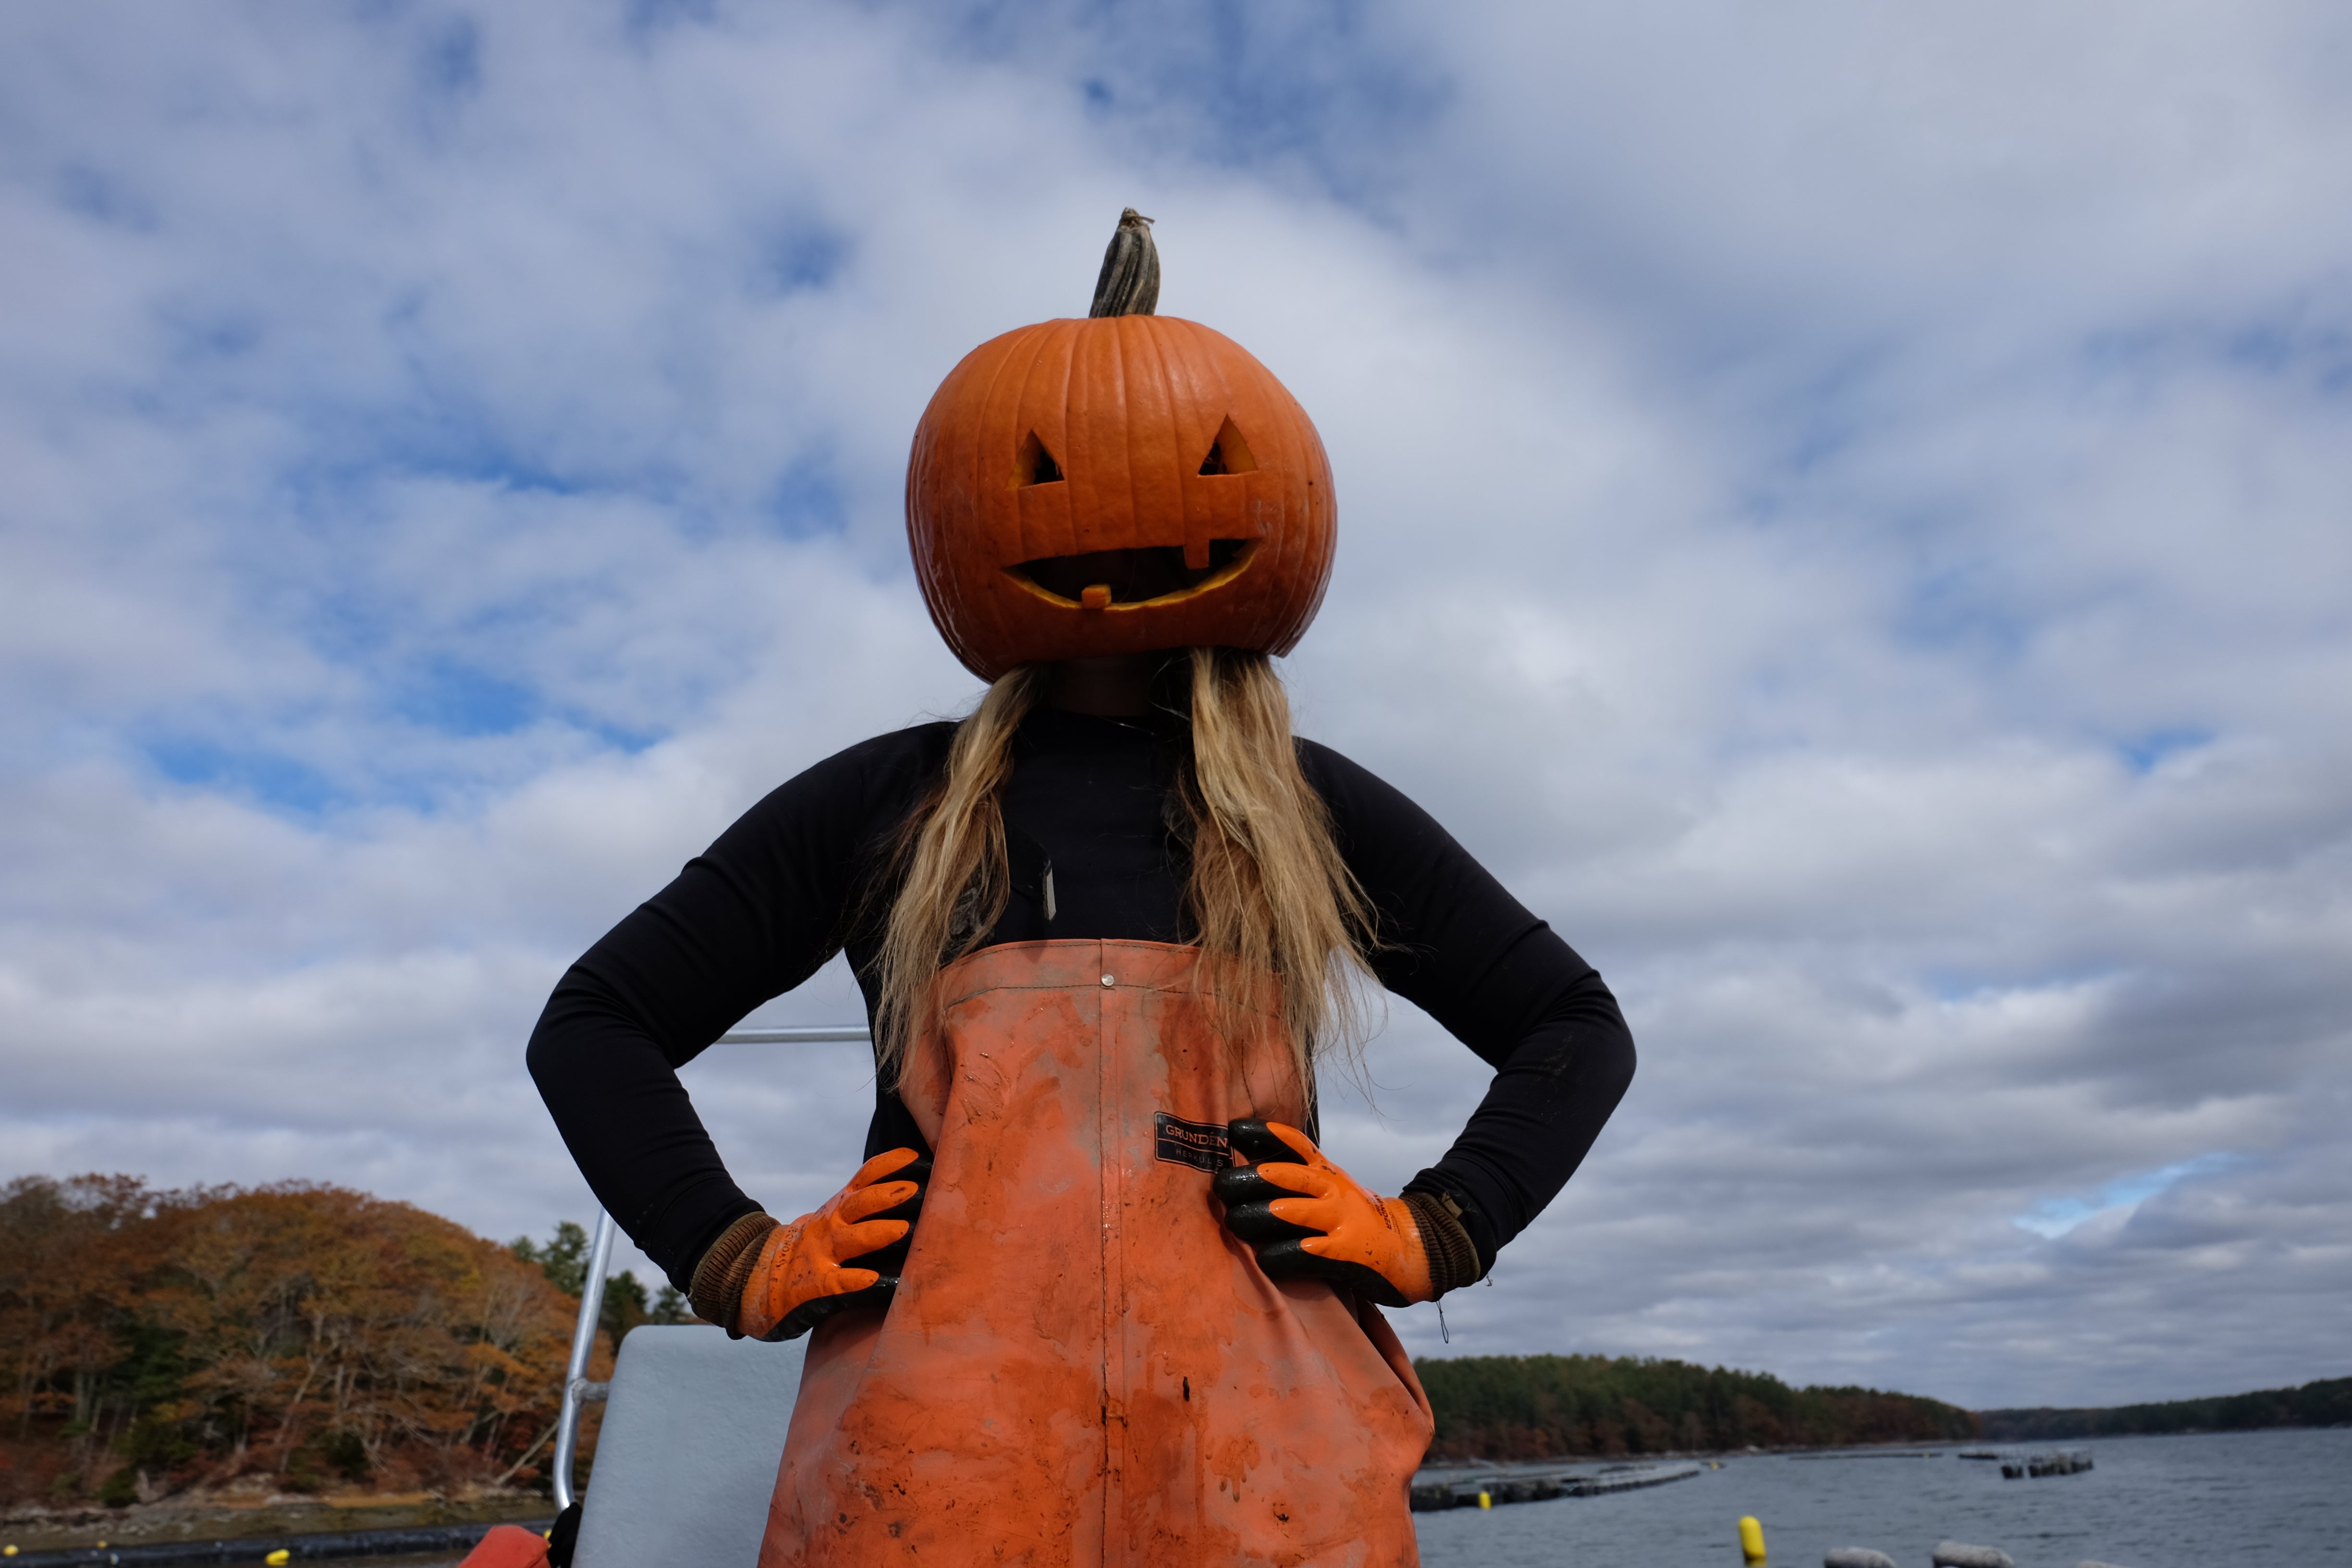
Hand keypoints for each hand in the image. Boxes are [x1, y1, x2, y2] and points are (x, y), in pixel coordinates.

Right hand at [738, 1148, 928, 1341]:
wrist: (759, 1277)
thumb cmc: (814, 1247)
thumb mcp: (835, 1218)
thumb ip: (864, 1206)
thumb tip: (915, 1192)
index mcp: (839, 1207)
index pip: (865, 1177)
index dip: (889, 1164)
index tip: (916, 1156)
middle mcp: (830, 1224)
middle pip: (859, 1203)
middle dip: (888, 1194)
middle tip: (917, 1189)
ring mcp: (820, 1254)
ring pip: (848, 1239)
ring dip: (876, 1232)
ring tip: (903, 1229)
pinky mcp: (813, 1285)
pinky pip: (836, 1282)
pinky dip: (854, 1280)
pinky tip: (874, 1280)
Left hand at [1212, 1121, 1433, 1307]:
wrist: (1412, 1249)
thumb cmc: (1356, 1221)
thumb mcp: (1333, 1189)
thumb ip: (1298, 1180)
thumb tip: (1244, 1171)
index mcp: (1327, 1171)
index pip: (1294, 1143)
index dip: (1262, 1134)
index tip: (1232, 1130)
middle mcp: (1332, 1190)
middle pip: (1283, 1176)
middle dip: (1247, 1179)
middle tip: (1219, 1185)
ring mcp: (1340, 1220)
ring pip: (1289, 1211)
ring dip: (1256, 1216)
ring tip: (1234, 1221)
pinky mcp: (1346, 1255)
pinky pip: (1305, 1252)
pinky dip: (1280, 1256)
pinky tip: (1264, 1259)